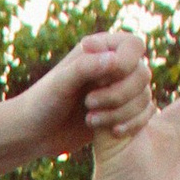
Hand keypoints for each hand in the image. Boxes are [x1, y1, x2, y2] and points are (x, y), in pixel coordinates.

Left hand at [4, 23, 152, 158]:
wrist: (34, 133)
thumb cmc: (43, 101)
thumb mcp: (61, 82)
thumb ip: (86, 67)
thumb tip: (116, 60)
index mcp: (102, 49)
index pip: (134, 46)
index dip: (126, 63)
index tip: (100, 80)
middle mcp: (115, 67)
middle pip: (143, 74)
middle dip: (120, 93)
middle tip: (89, 103)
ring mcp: (120, 90)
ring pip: (145, 97)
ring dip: (122, 112)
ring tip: (90, 120)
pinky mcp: (121, 113)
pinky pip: (145, 115)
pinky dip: (132, 124)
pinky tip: (112, 133)